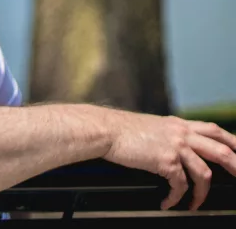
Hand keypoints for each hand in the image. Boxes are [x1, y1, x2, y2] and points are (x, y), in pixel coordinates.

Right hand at [102, 112, 235, 209]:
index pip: (215, 130)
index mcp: (179, 124)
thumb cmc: (121, 130)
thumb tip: (177, 147)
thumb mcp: (152, 126)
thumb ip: (169, 134)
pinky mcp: (166, 161)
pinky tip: (167, 203)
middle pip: (221, 150)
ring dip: (202, 194)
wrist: (105, 130)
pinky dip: (176, 198)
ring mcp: (175, 147)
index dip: (233, 142)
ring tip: (194, 204)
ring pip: (205, 173)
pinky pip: (180, 185)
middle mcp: (181, 134)